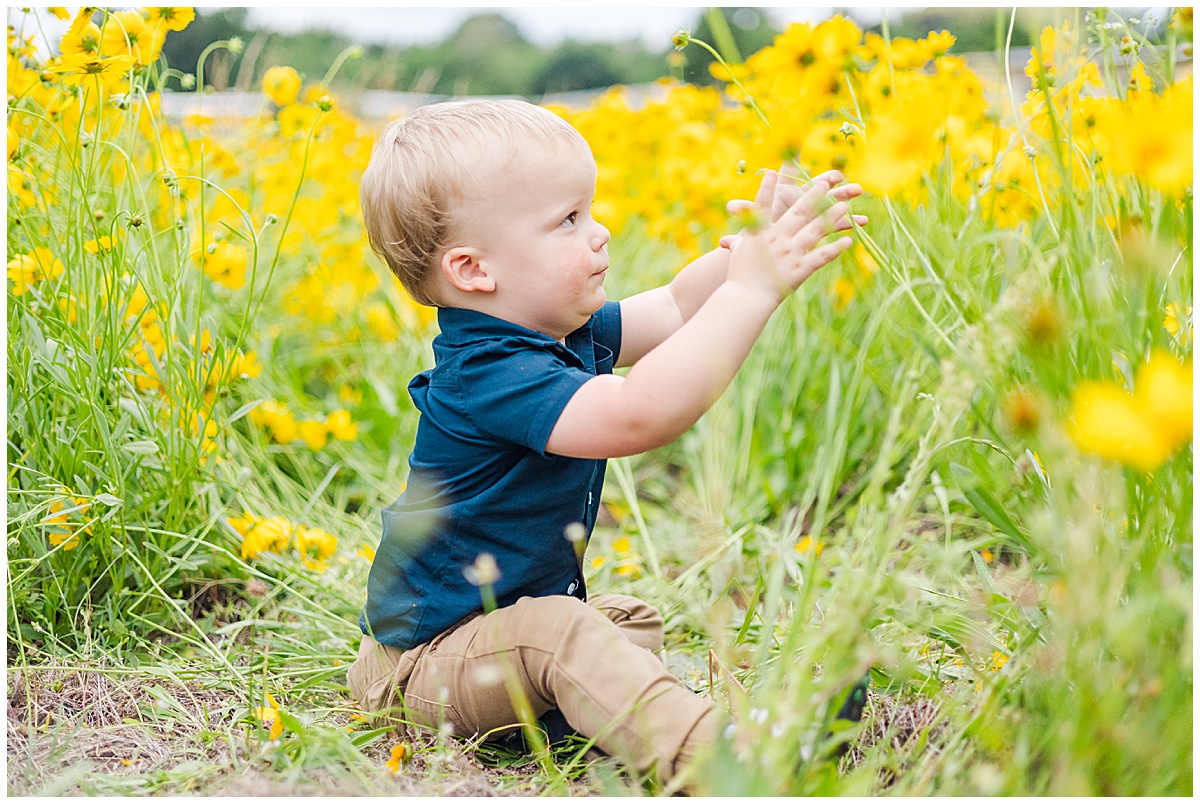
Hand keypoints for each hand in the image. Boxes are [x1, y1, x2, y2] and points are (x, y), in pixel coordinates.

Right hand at [725, 170, 854, 305]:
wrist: (746, 299)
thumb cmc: (740, 276)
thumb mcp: (738, 254)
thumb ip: (737, 243)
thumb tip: (726, 241)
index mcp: (761, 233)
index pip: (763, 206)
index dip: (767, 189)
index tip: (772, 172)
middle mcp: (777, 239)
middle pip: (798, 212)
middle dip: (813, 195)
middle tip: (826, 182)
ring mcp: (790, 253)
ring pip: (815, 230)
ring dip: (831, 216)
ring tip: (844, 205)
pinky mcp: (800, 269)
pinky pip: (822, 255)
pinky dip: (836, 248)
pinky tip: (848, 241)